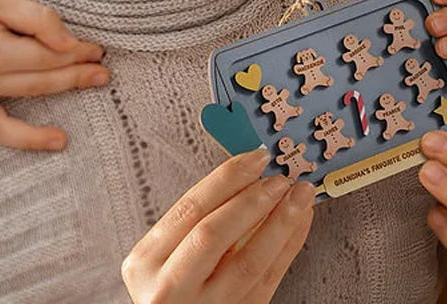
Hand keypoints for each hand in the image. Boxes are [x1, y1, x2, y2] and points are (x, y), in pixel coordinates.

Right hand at [122, 148, 314, 303]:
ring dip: (281, 222)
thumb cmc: (174, 287)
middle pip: (213, 234)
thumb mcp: (168, 255)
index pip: (190, 208)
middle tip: (280, 178)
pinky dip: (289, 246)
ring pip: (248, 261)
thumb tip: (249, 174)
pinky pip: (268, 280)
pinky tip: (301, 222)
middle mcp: (168, 288)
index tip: (255, 158)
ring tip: (299, 195)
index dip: (227, 178)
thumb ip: (199, 221)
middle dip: (252, 200)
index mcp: (146, 261)